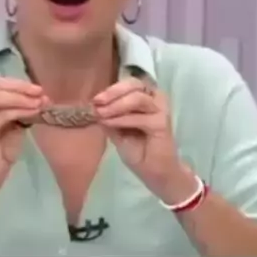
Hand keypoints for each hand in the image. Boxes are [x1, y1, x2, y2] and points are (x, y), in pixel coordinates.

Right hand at [0, 76, 48, 203]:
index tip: (38, 89)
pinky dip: (20, 110)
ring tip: (39, 102)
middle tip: (40, 93)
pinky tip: (33, 113)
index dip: (18, 83)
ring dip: (21, 97)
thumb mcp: (12, 126)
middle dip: (21, 87)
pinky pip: (3, 114)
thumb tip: (39, 97)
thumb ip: (20, 110)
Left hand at [93, 77, 196, 202]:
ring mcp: (161, 110)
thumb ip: (109, 116)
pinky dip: (122, 119)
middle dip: (113, 92)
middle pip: (135, 84)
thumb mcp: (117, 131)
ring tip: (101, 114)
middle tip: (97, 102)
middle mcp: (156, 98)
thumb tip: (94, 106)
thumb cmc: (139, 150)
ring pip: (138, 98)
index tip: (95, 99)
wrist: (155, 173)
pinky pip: (139, 117)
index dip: (112, 89)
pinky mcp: (162, 123)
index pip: (129, 84)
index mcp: (146, 97)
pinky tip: (109, 123)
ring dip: (116, 105)